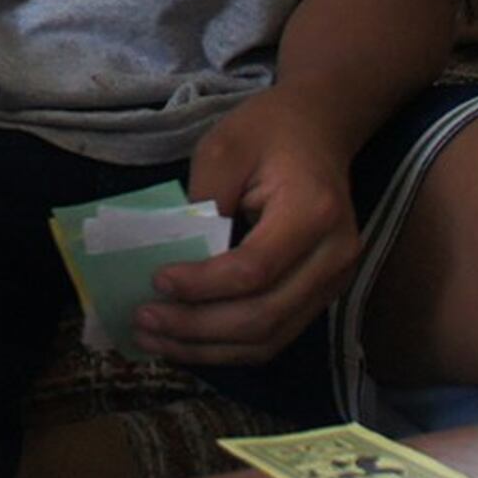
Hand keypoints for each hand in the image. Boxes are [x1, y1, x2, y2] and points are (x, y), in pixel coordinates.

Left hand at [138, 92, 364, 365]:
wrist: (319, 129)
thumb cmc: (269, 131)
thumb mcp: (224, 148)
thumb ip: (202, 203)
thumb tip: (174, 262)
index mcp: (313, 212)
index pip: (254, 269)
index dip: (202, 284)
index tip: (156, 281)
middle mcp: (333, 256)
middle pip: (263, 316)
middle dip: (197, 327)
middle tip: (143, 320)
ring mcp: (334, 282)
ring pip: (268, 339)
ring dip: (207, 348)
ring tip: (155, 340)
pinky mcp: (321, 296)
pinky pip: (274, 336)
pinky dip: (228, 347)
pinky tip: (187, 341)